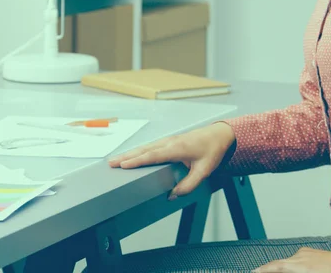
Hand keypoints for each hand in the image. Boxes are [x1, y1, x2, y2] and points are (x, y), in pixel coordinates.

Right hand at [108, 122, 235, 198]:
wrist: (219, 135)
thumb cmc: (212, 150)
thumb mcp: (204, 171)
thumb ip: (188, 185)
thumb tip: (172, 195)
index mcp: (177, 148)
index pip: (153, 155)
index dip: (137, 160)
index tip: (123, 164)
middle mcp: (170, 142)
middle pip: (145, 150)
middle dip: (127, 156)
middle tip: (111, 163)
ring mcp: (170, 140)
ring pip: (146, 147)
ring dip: (131, 153)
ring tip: (116, 160)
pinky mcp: (170, 141)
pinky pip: (151, 146)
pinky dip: (139, 151)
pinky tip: (133, 155)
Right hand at [253, 248, 330, 272]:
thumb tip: (283, 271)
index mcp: (300, 265)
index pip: (277, 266)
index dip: (264, 269)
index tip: (254, 271)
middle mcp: (300, 256)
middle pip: (280, 263)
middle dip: (271, 269)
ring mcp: (305, 252)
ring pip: (288, 262)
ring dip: (283, 268)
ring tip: (279, 272)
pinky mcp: (309, 251)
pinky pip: (296, 259)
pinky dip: (292, 265)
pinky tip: (297, 270)